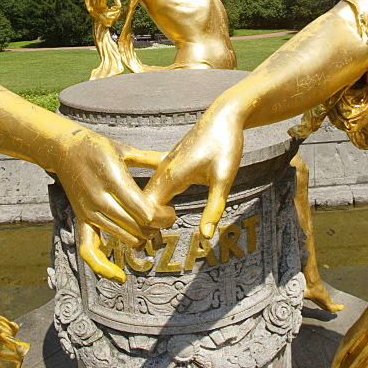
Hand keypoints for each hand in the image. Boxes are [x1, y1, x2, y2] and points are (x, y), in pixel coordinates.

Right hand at [53, 133, 175, 280]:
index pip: (145, 212)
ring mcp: (90, 212)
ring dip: (143, 237)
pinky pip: (90, 251)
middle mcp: (101, 200)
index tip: (171, 212)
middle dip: (158, 227)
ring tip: (151, 228)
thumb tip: (172, 160)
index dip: (163, 217)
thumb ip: (149, 159)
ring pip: (124, 238)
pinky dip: (103, 267)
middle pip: (138, 228)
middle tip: (166, 218)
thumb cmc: (96, 147)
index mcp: (114, 181)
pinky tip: (120, 277)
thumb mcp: (124, 149)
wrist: (63, 150)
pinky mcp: (82, 220)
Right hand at [144, 109, 243, 239]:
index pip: (147, 210)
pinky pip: (155, 187)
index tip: (153, 246)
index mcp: (171, 175)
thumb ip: (214, 206)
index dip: (147, 229)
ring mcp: (164, 167)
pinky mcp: (170, 164)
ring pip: (146, 196)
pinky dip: (153, 203)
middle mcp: (163, 171)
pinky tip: (158, 214)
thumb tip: (206, 235)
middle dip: (143, 227)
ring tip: (150, 240)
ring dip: (146, 216)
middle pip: (142, 204)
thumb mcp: (224, 177)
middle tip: (147, 251)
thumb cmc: (225, 144)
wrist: (224, 116)